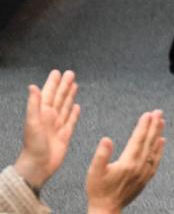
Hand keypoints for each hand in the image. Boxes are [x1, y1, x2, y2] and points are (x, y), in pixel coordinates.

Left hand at [14, 69, 80, 192]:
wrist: (39, 166)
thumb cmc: (33, 145)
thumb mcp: (32, 123)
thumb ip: (34, 104)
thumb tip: (33, 86)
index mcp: (42, 113)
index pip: (49, 94)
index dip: (53, 83)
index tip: (57, 72)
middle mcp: (50, 117)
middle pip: (59, 98)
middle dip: (65, 86)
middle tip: (71, 73)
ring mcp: (58, 126)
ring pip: (66, 107)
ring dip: (70, 96)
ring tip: (75, 85)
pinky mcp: (65, 135)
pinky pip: (71, 121)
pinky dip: (74, 113)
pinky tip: (77, 107)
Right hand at [86, 110, 165, 213]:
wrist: (107, 209)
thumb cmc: (98, 190)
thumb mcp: (94, 172)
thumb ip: (101, 155)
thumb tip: (106, 139)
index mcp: (128, 162)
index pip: (138, 139)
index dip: (143, 126)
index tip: (148, 114)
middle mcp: (139, 166)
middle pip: (149, 141)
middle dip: (154, 125)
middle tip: (158, 111)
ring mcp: (144, 172)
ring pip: (154, 149)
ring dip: (158, 134)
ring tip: (161, 121)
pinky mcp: (146, 177)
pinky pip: (156, 160)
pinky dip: (159, 149)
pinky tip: (162, 141)